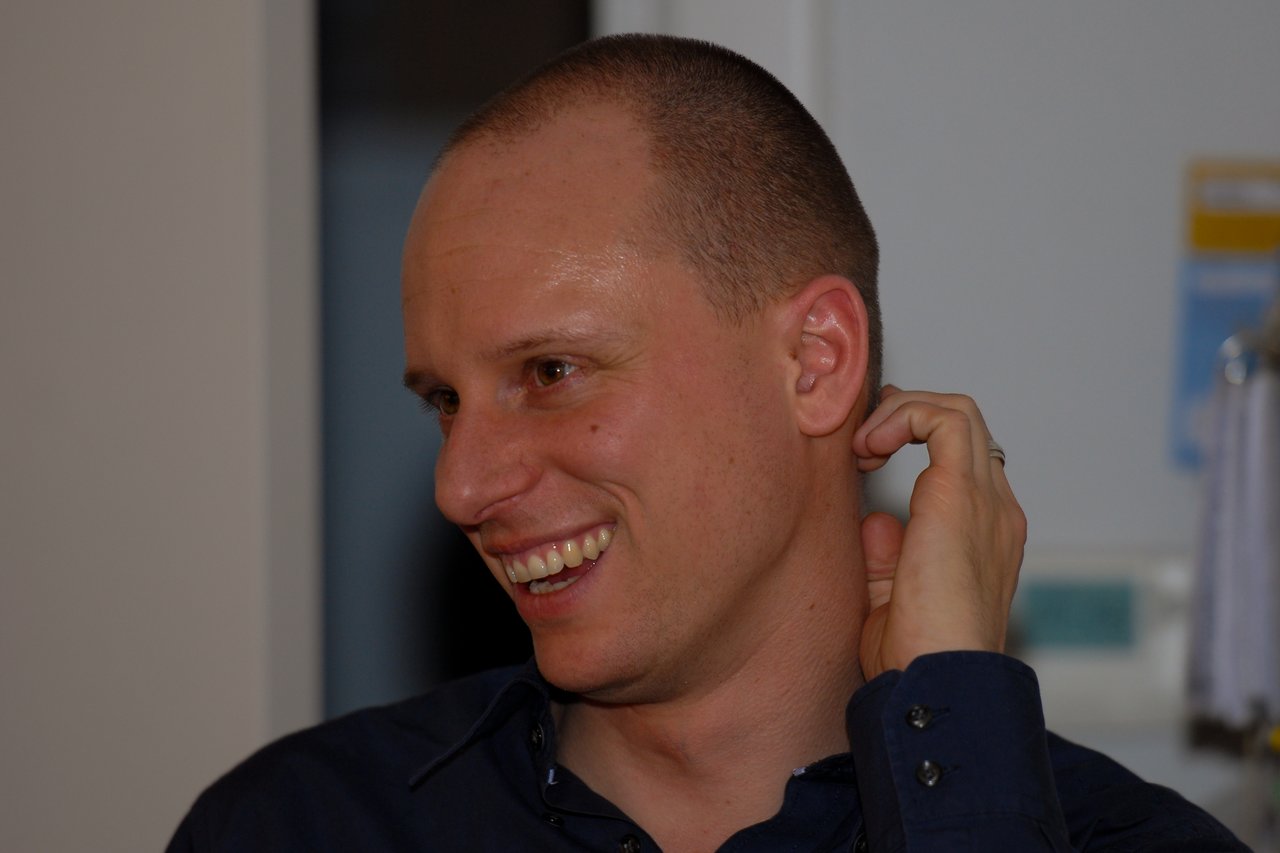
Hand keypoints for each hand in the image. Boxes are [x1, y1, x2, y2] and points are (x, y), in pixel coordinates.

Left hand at [852, 386, 1025, 681]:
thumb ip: (886, 555)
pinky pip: (945, 420)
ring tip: (864, 446)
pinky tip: (871, 448)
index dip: (915, 439)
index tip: (868, 454)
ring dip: (902, 411)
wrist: (937, 681)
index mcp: (986, 534)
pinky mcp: (962, 495)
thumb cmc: (914, 657)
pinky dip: (904, 415)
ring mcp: (985, 500)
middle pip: (963, 425)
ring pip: (957, 412)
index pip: (962, 460)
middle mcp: (995, 510)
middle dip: (907, 414)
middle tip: (862, 442)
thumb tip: (874, 520)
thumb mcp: (891, 598)